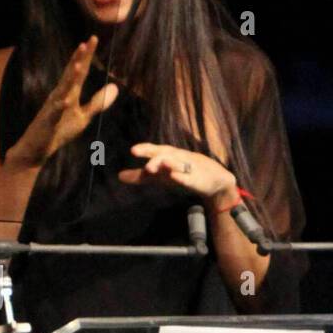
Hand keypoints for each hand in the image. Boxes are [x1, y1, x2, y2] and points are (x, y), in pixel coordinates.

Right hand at [9, 36, 118, 168]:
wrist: (36, 149)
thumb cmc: (59, 130)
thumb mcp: (83, 116)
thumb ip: (98, 102)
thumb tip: (115, 86)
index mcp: (70, 93)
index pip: (80, 72)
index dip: (87, 56)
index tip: (94, 38)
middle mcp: (60, 96)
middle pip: (71, 75)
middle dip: (78, 59)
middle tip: (86, 42)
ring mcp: (52, 108)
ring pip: (62, 90)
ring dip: (70, 78)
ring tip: (79, 64)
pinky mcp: (48, 123)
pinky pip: (54, 114)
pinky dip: (60, 107)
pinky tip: (66, 100)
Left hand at [118, 143, 236, 204]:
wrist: (213, 183)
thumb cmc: (183, 175)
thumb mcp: (160, 177)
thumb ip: (141, 176)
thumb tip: (119, 176)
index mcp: (170, 157)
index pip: (157, 150)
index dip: (146, 149)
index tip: (133, 150)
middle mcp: (179, 159)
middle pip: (167, 154)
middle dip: (154, 156)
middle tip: (142, 158)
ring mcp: (190, 169)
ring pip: (178, 164)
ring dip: (168, 163)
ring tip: (155, 165)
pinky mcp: (199, 180)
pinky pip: (190, 178)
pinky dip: (183, 177)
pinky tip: (175, 177)